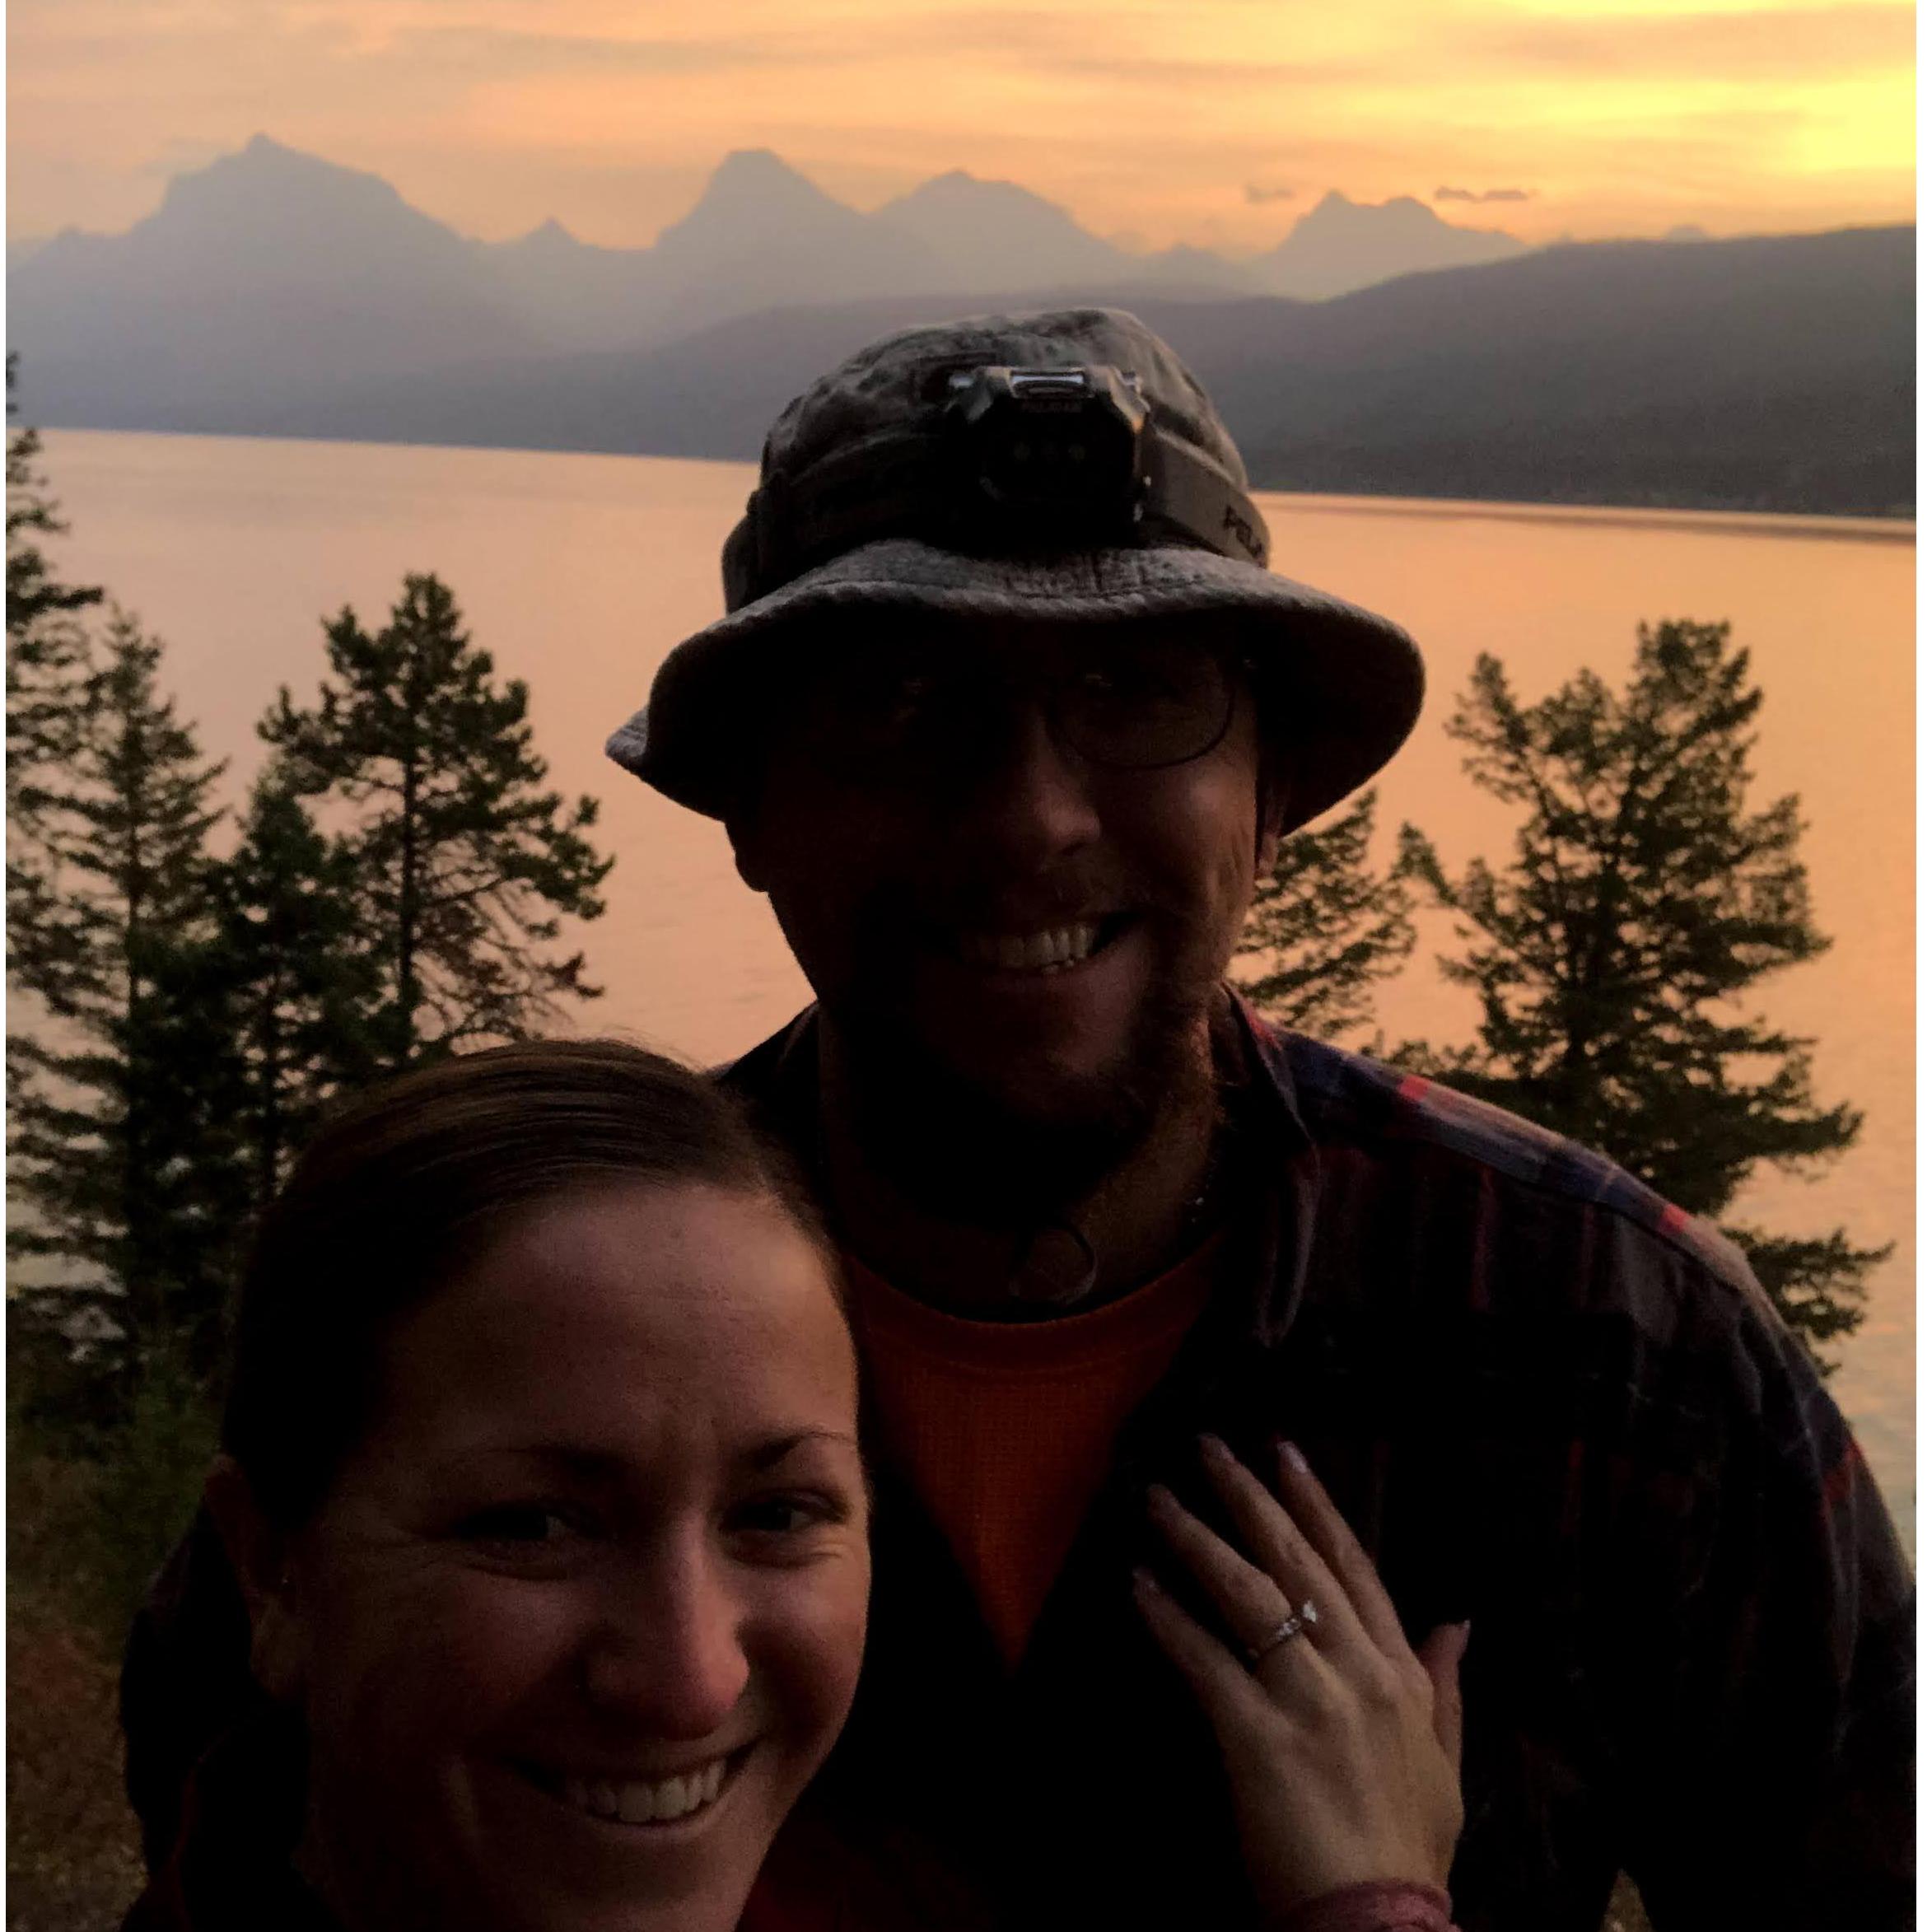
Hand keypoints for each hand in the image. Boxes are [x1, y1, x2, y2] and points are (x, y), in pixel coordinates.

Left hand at [1134, 1437, 1465, 1923]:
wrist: (1381, 1924)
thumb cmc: (1409, 1848)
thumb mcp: (1445, 1761)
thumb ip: (1447, 1684)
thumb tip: (1460, 1620)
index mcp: (1400, 1671)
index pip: (1352, 1565)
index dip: (1315, 1503)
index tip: (1282, 1450)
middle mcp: (1357, 1669)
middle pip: (1292, 1560)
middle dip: (1245, 1495)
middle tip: (1207, 1446)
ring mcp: (1307, 1698)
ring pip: (1245, 1592)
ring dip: (1195, 1538)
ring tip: (1157, 1500)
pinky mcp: (1256, 1735)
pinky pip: (1204, 1659)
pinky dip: (1167, 1617)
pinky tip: (1139, 1584)